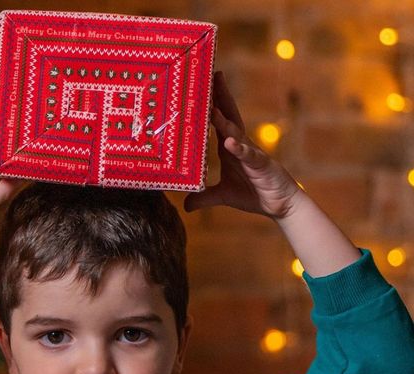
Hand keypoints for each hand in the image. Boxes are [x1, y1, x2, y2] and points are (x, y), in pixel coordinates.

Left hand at [184, 72, 301, 218]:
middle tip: (212, 75)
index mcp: (228, 146)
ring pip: (236, 132)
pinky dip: (240, 149)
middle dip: (220, 96)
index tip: (199, 84)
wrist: (279, 205)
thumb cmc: (253, 193)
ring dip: (224, 121)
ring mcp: (250, 152)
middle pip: (228, 116)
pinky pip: (249, 155)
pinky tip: (231, 143)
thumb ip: (204, 197)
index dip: (209, 103)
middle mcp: (239, 144)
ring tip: (211, 109)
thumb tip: (186, 205)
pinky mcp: (261, 164)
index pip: (217, 120)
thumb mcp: (223, 195)